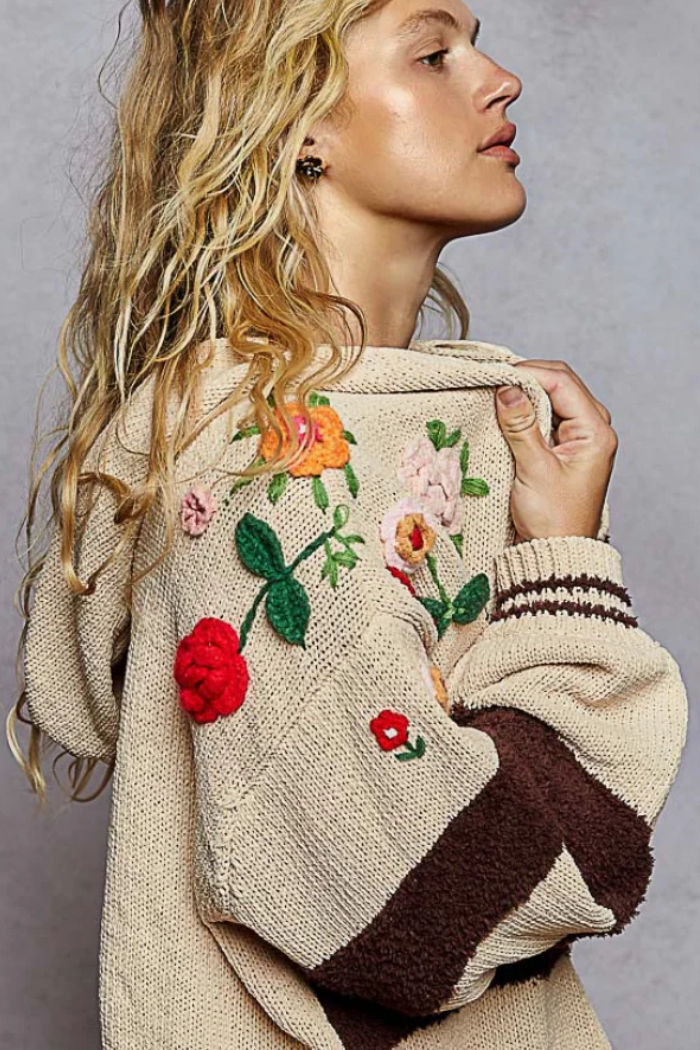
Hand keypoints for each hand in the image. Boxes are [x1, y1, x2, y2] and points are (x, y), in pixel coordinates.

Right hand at [495, 359, 617, 542]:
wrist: (555, 553)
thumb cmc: (552, 520)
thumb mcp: (533, 469)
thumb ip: (521, 425)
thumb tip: (506, 388)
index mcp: (595, 432)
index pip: (562, 382)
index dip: (529, 372)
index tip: (497, 374)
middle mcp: (594, 429)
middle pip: (561, 383)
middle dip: (527, 378)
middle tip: (494, 381)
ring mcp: (581, 437)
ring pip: (553, 397)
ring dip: (526, 394)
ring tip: (497, 395)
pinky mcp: (566, 447)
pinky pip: (548, 416)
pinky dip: (528, 410)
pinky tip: (507, 413)